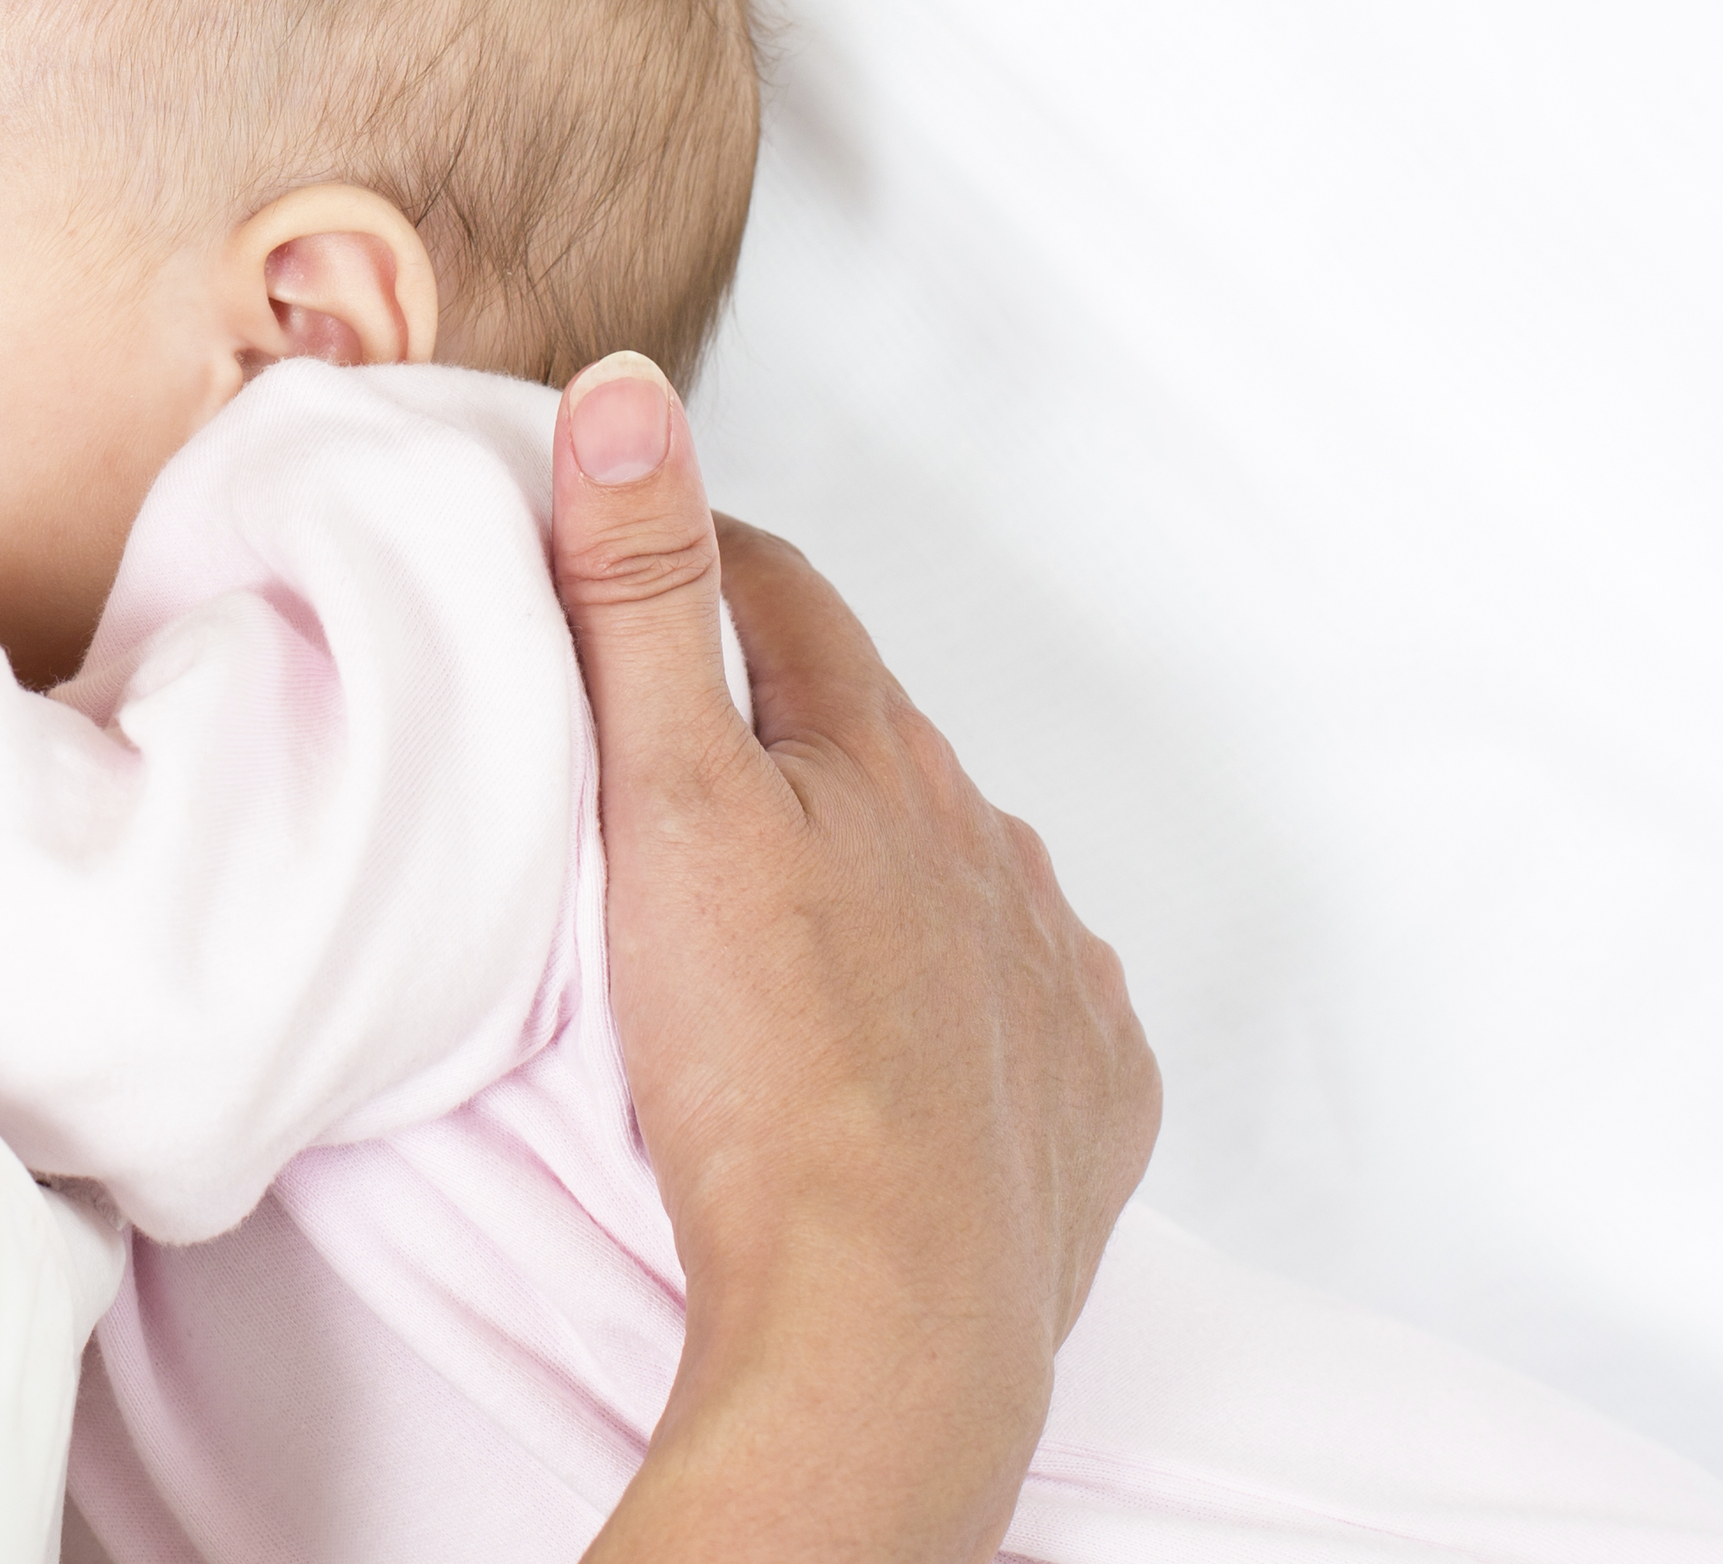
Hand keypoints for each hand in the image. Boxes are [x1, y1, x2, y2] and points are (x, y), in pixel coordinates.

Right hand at [551, 352, 1158, 1563]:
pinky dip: (968, 999)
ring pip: (958, 872)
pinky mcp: (1091, 1099)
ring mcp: (1054, 977)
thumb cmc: (759, 1073)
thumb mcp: (659, 805)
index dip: (699, 559)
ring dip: (882, 868)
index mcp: (882, 760)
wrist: (886, 1329)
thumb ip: (639, 595)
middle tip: (682, 765)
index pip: (785, 599)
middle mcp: (994, 847)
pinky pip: (1032, 1009)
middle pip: (875, 738)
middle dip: (789, 726)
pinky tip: (906, 1043)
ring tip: (781, 924)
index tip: (632, 557)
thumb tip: (633, 394)